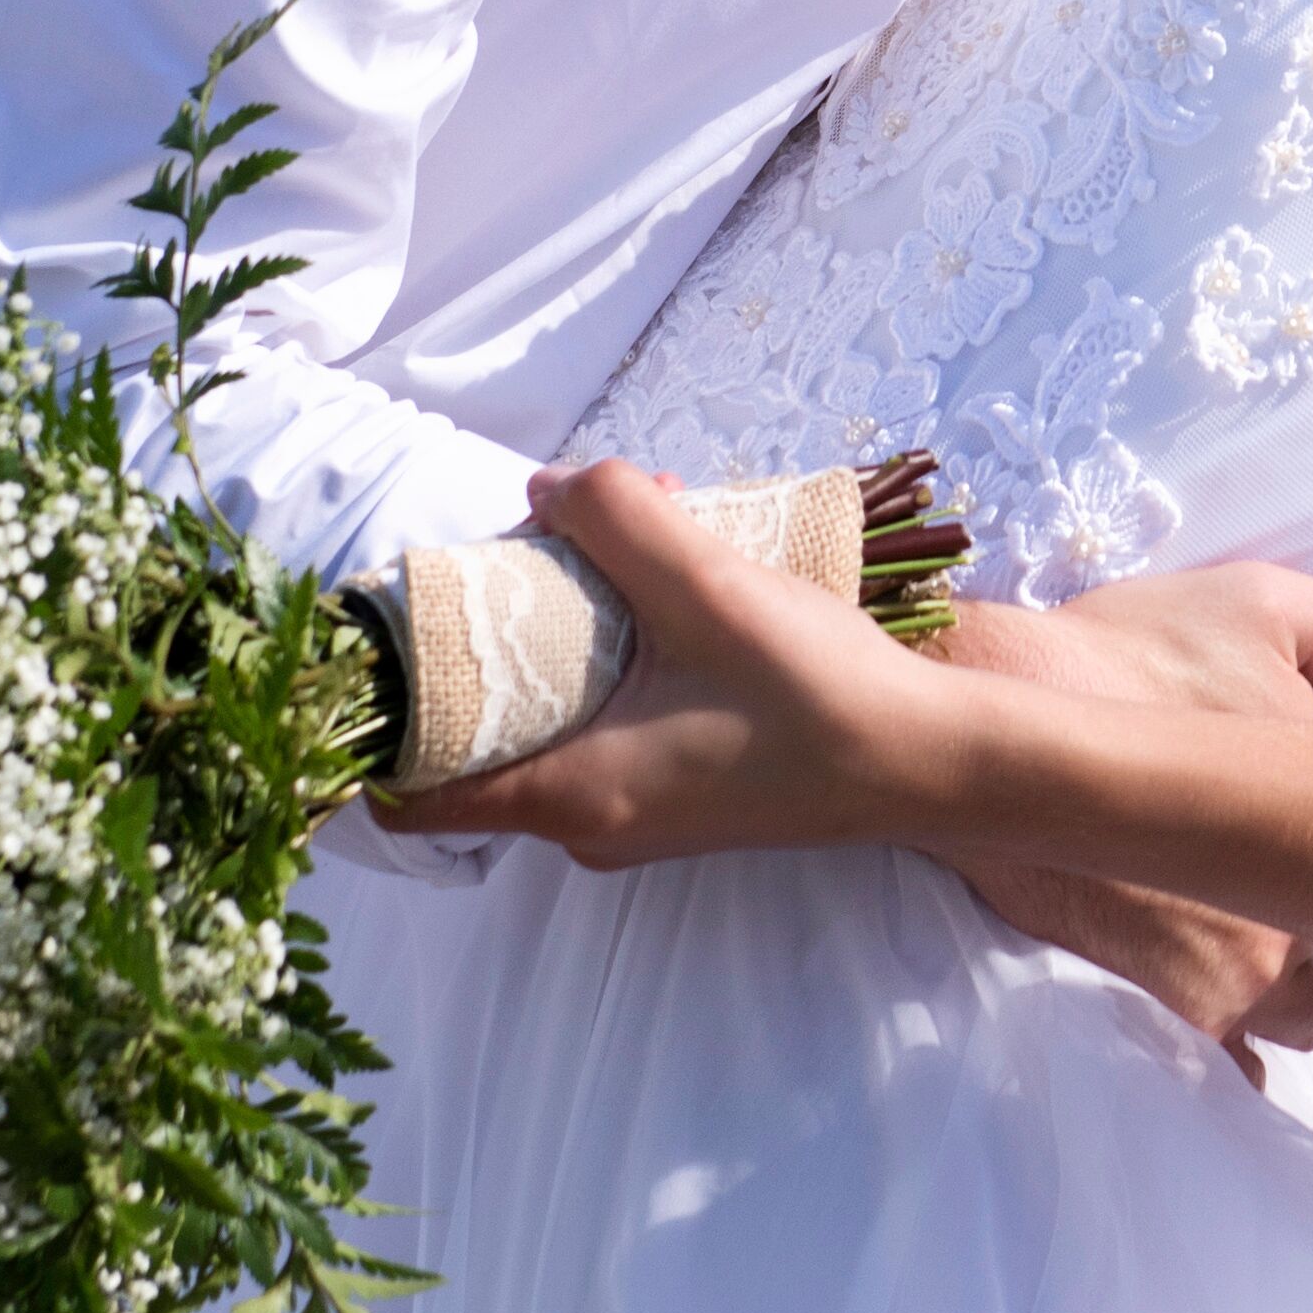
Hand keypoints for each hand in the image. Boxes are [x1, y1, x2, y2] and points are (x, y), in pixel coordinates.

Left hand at [372, 461, 948, 868]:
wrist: (931, 761)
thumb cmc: (816, 695)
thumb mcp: (708, 587)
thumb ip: (617, 521)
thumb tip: (547, 488)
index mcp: (567, 798)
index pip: (410, 793)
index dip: (381, 719)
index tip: (400, 631)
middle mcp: (586, 824)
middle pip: (484, 728)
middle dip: (498, 628)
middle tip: (544, 541)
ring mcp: (634, 813)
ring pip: (553, 711)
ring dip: (572, 623)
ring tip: (635, 537)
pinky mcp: (678, 789)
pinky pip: (607, 717)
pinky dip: (616, 651)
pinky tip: (677, 581)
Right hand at [920, 565, 1312, 1070]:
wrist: (992, 729)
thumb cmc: (1121, 655)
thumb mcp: (1261, 602)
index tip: (1307, 812)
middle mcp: (1307, 917)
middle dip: (1310, 901)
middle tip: (1248, 859)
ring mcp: (1241, 983)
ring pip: (1304, 1012)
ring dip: (1280, 981)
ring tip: (1224, 928)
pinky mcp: (1174, 1017)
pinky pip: (1237, 1067)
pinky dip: (1228, 1043)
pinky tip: (1193, 990)